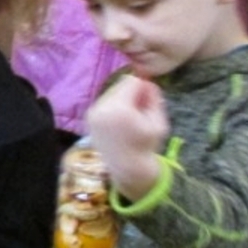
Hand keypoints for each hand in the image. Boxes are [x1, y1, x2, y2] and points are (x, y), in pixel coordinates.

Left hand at [86, 75, 167, 196]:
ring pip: (112, 92)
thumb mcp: (158, 121)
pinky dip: (114, 106)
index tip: (150, 99)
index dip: (143, 87)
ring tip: (132, 118)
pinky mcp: (89, 117)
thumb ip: (154, 99)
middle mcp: (102, 107)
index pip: (131, 82)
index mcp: (119, 108)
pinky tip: (121, 121)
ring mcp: (93, 112)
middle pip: (119, 85)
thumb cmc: (146, 144)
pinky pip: (105, 102)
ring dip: (123, 99)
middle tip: (141, 110)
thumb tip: (148, 82)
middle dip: (132, 93)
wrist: (126, 166)